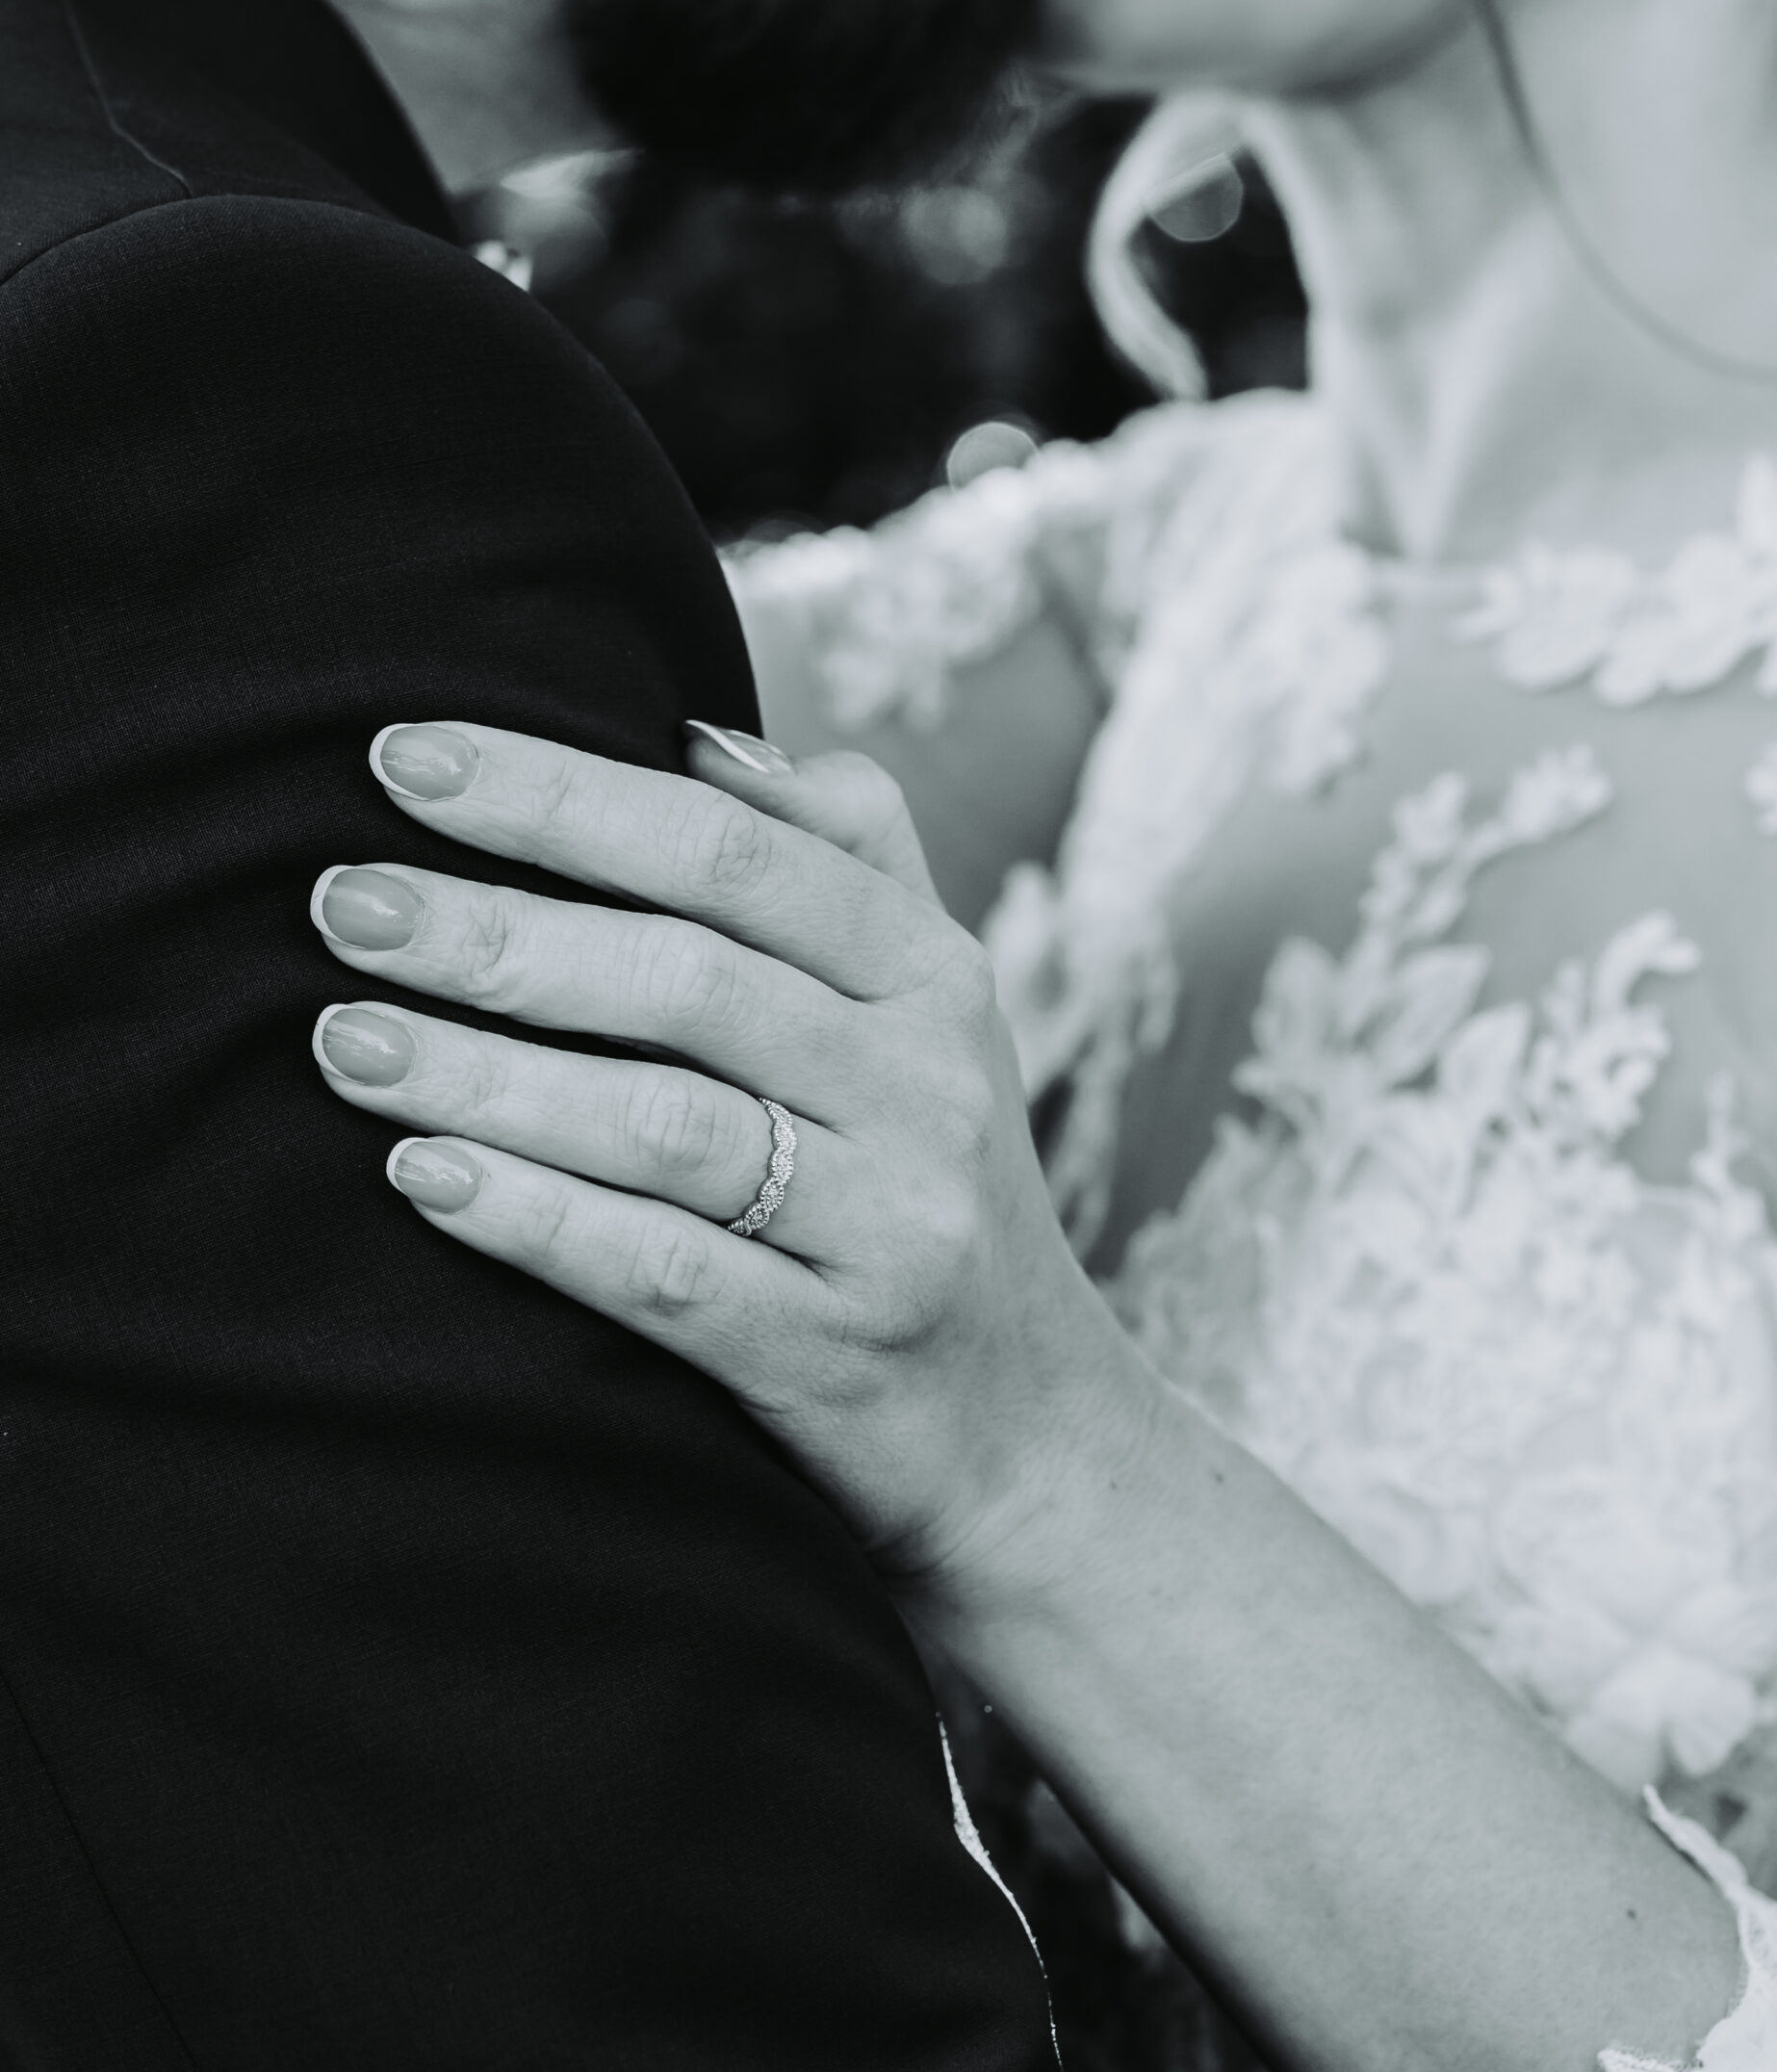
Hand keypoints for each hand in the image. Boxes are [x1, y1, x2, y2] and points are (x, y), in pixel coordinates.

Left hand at [308, 721, 1152, 1602]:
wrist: (1034, 1434)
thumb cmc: (930, 1184)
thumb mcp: (933, 1010)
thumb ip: (842, 857)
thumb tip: (696, 741)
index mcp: (933, 971)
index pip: (734, 852)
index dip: (562, 795)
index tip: (403, 757)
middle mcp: (926, 1083)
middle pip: (687, 978)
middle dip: (498, 931)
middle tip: (342, 902)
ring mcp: (893, 1224)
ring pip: (663, 1125)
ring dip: (485, 1076)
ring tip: (342, 1038)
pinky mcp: (839, 1355)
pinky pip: (664, 1275)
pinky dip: (535, 1220)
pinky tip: (419, 1177)